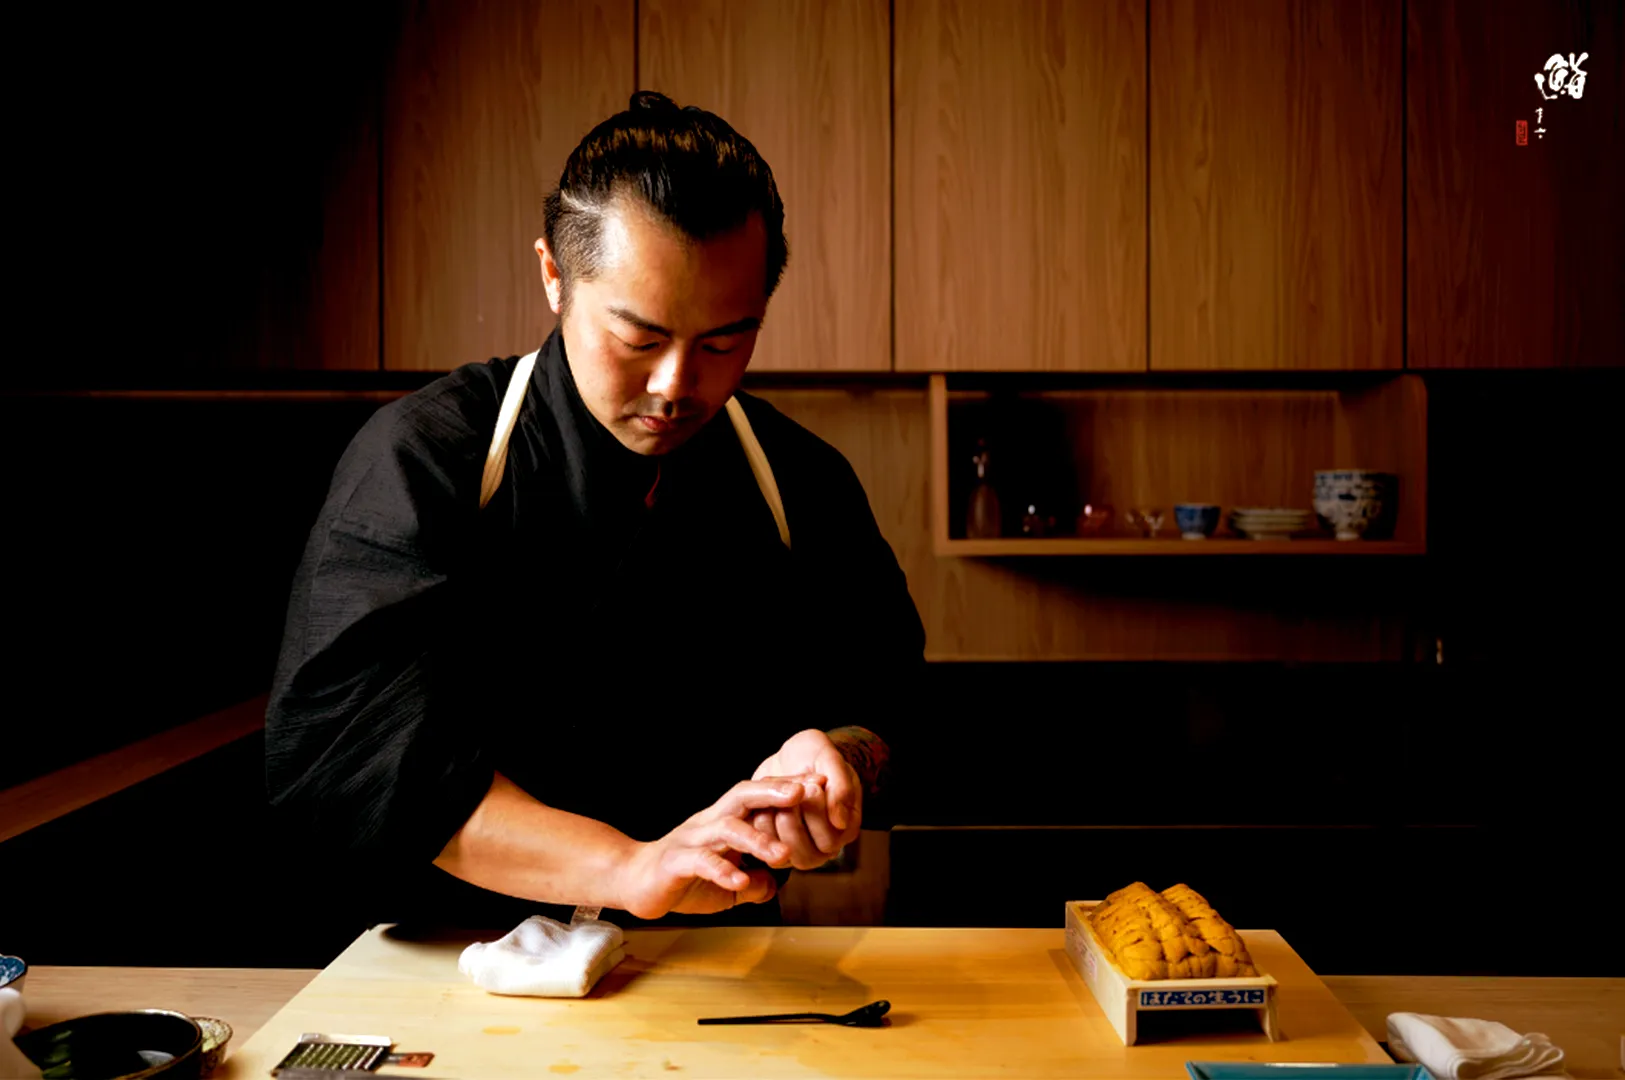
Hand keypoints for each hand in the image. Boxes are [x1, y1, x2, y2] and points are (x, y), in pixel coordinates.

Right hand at [614, 776, 821, 919]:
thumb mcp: (726, 885)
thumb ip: (752, 883)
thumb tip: (773, 885)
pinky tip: (741, 881)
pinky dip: (723, 871)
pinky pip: (701, 862)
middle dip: (774, 792)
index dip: (787, 788)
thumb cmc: (682, 879)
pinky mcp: (676, 862)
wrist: (634, 882)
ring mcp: (692, 840)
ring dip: (757, 840)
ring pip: (727, 829)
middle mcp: (709, 823)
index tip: (820, 783)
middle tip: (804, 792)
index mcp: (724, 822)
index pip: (759, 798)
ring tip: (782, 854)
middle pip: (743, 796)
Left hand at [751, 730, 862, 869]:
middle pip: (806, 856)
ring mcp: (799, 848)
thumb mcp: (829, 759)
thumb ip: (841, 787)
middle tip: (793, 790)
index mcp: (844, 828)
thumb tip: (840, 821)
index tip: (813, 786)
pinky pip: (763, 848)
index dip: (817, 814)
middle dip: (793, 819)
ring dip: (775, 821)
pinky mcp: (775, 843)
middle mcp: (823, 846)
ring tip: (776, 795)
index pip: (830, 841)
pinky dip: (761, 822)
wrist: (791, 756)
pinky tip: (765, 801)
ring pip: (783, 855)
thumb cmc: (814, 756)